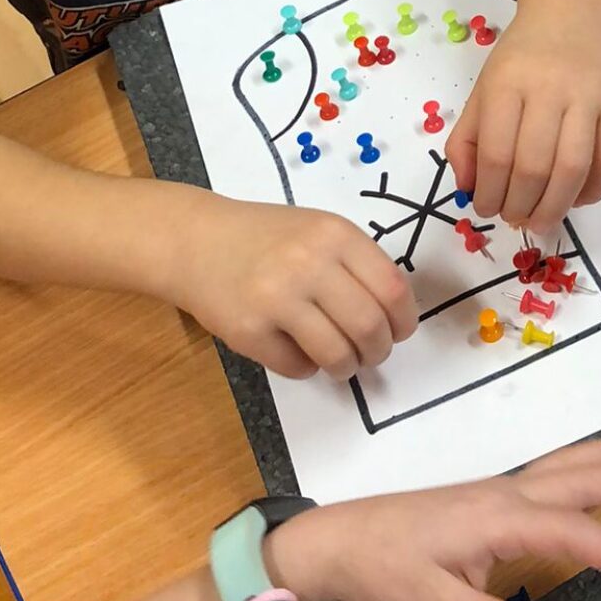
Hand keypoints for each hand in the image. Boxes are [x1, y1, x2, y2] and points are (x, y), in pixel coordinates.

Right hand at [165, 193, 416, 379]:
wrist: (197, 241)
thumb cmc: (267, 237)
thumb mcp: (318, 231)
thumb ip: (356, 264)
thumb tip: (395, 315)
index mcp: (335, 234)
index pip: (392, 288)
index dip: (404, 320)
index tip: (400, 332)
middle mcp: (309, 263)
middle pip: (369, 326)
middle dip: (379, 350)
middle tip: (372, 354)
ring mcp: (276, 298)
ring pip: (337, 353)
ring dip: (347, 367)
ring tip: (342, 363)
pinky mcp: (249, 331)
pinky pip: (298, 367)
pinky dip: (309, 369)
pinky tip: (301, 353)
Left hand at [266, 436, 600, 600]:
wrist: (338, 542)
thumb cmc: (382, 570)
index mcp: (497, 517)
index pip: (571, 530)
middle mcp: (505, 495)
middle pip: (579, 478)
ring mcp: (497, 494)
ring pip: (566, 467)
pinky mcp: (488, 501)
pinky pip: (550, 474)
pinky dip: (583, 466)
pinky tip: (591, 475)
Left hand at [446, 0, 600, 235]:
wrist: (572, 6)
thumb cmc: (524, 53)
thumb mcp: (484, 86)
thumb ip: (468, 138)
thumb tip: (467, 188)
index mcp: (507, 83)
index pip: (495, 154)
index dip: (488, 194)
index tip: (485, 208)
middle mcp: (549, 87)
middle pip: (534, 166)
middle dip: (520, 206)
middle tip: (514, 218)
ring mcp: (589, 95)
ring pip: (573, 167)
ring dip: (555, 206)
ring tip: (541, 220)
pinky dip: (595, 189)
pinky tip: (578, 198)